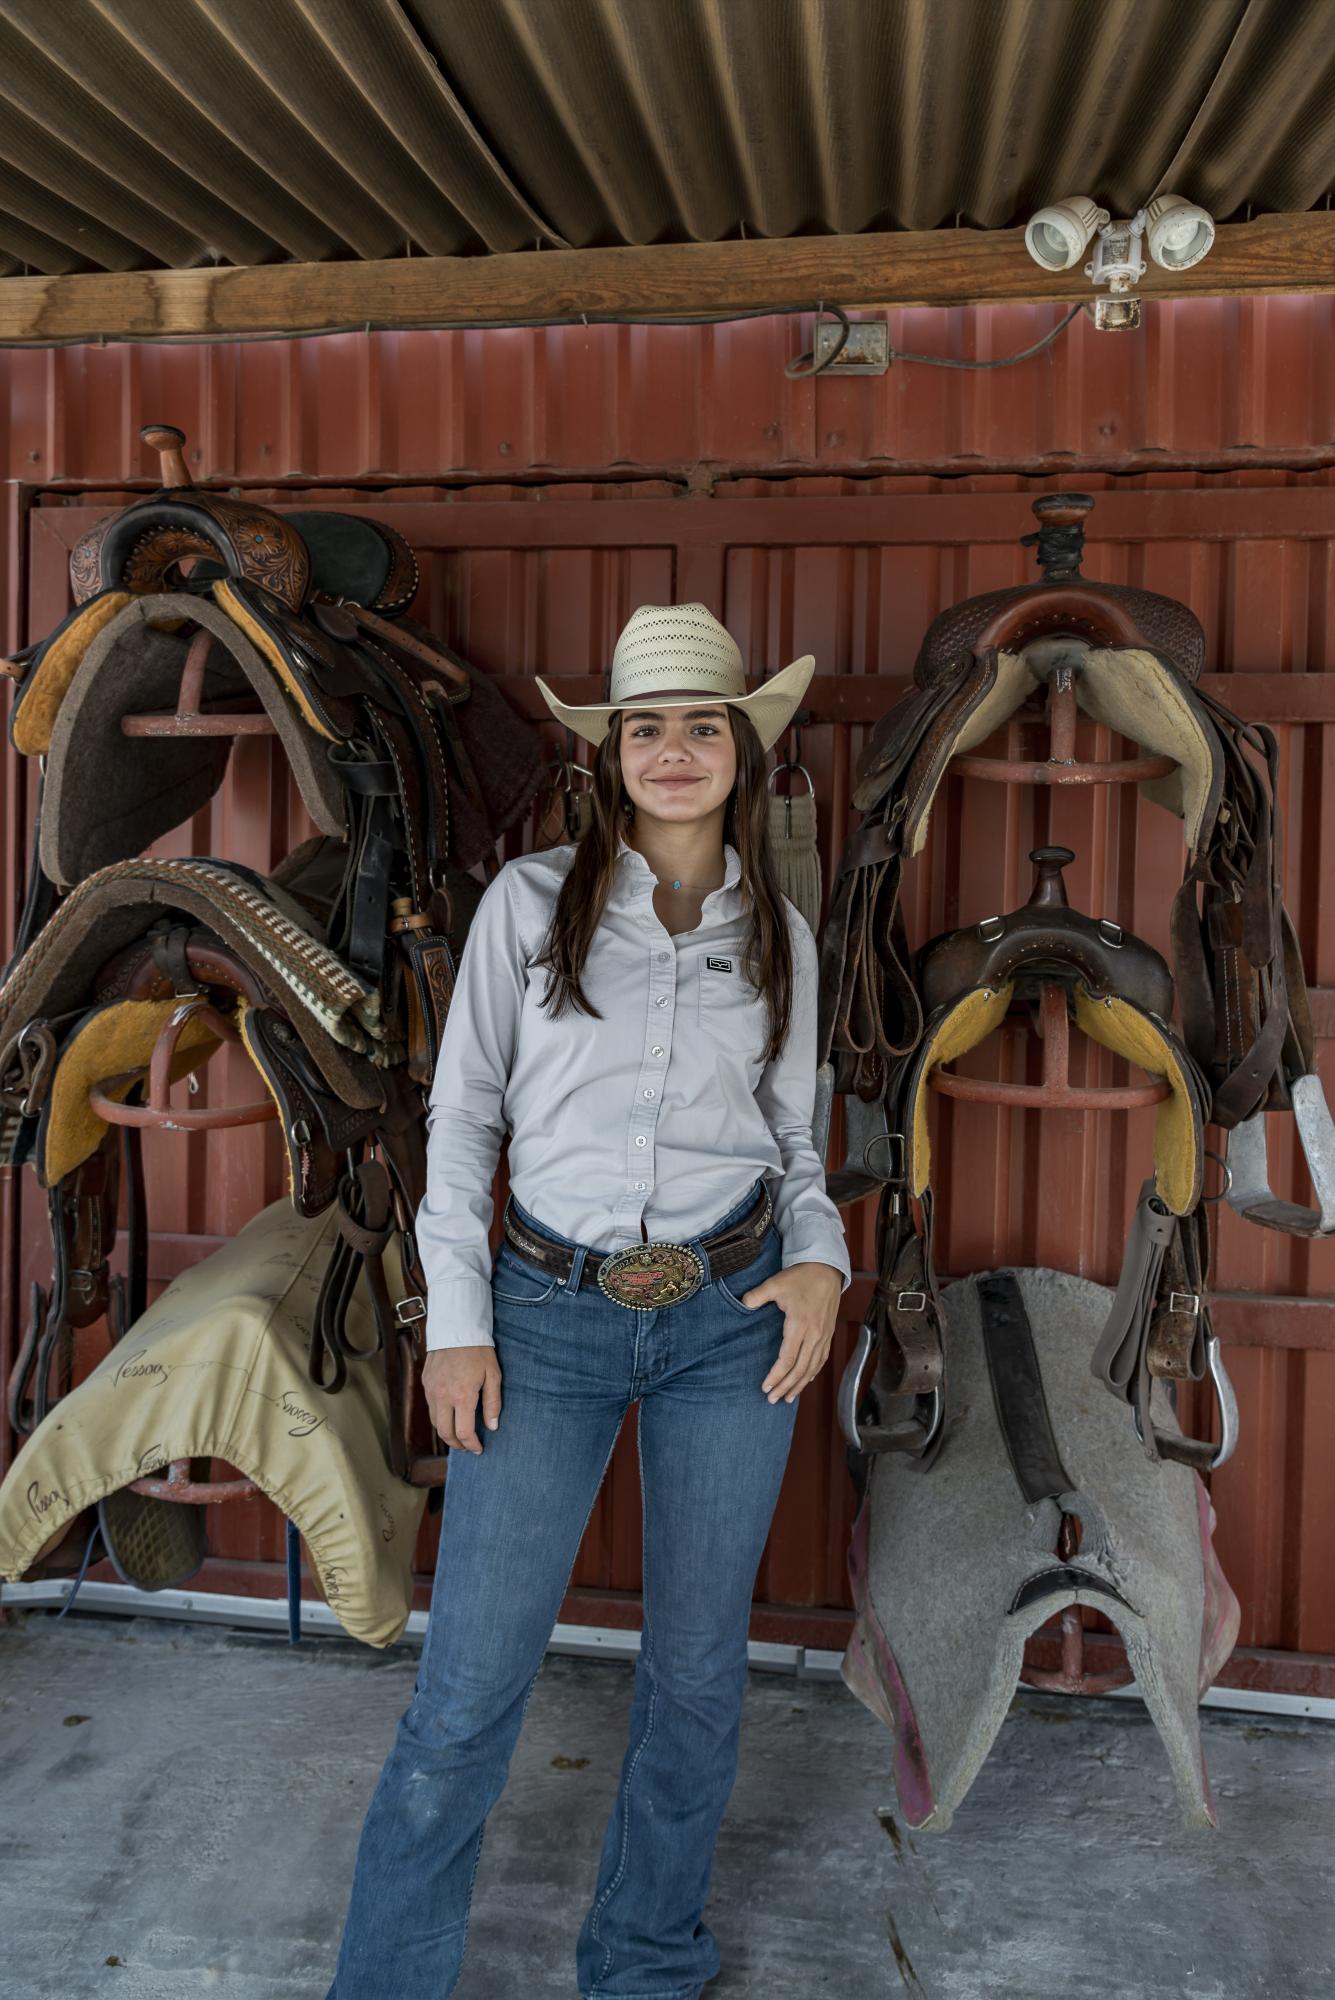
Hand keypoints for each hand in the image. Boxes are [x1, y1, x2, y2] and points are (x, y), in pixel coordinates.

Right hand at [422, 1346, 502, 1453]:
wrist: (456, 1327)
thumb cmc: (478, 1350)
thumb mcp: (493, 1375)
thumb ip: (492, 1403)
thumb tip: (492, 1427)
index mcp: (462, 1396)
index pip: (464, 1433)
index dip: (471, 1445)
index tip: (478, 1449)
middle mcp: (443, 1396)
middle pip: (445, 1433)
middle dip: (457, 1444)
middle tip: (468, 1447)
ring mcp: (431, 1390)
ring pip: (435, 1422)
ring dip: (446, 1432)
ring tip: (459, 1434)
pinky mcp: (425, 1383)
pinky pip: (430, 1407)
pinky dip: (439, 1416)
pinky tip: (450, 1414)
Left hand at [744, 1261, 843, 1403]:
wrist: (827, 1269)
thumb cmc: (801, 1277)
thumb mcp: (776, 1283)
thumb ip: (758, 1295)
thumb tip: (743, 1303)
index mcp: (800, 1324)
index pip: (787, 1358)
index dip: (776, 1376)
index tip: (765, 1387)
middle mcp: (814, 1334)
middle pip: (800, 1369)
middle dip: (786, 1386)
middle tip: (772, 1400)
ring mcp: (823, 1336)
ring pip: (812, 1367)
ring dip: (800, 1385)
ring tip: (788, 1398)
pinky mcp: (828, 1334)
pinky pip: (821, 1359)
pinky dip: (813, 1373)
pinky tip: (806, 1380)